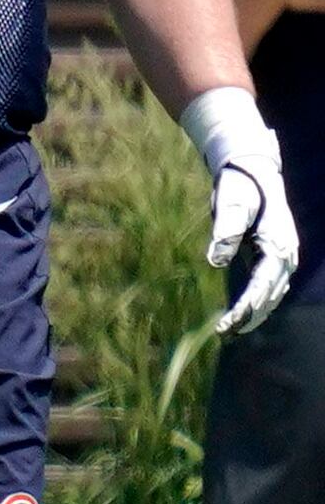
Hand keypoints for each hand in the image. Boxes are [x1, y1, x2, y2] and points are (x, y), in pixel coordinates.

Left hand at [213, 134, 302, 339]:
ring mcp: (283, 255)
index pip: (264, 284)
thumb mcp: (230, 204)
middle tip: (225, 333)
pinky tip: (242, 314)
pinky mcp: (273, 255)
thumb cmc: (239, 186)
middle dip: (250, 315)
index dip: (247, 306)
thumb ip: (225, 231)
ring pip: (273, 293)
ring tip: (231, 331)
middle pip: (271, 293)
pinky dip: (258, 301)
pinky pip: (268, 285)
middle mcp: (286, 253)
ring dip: (255, 312)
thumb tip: (216, 261)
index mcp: (278, 244)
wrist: (251, 171)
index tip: (229, 323)